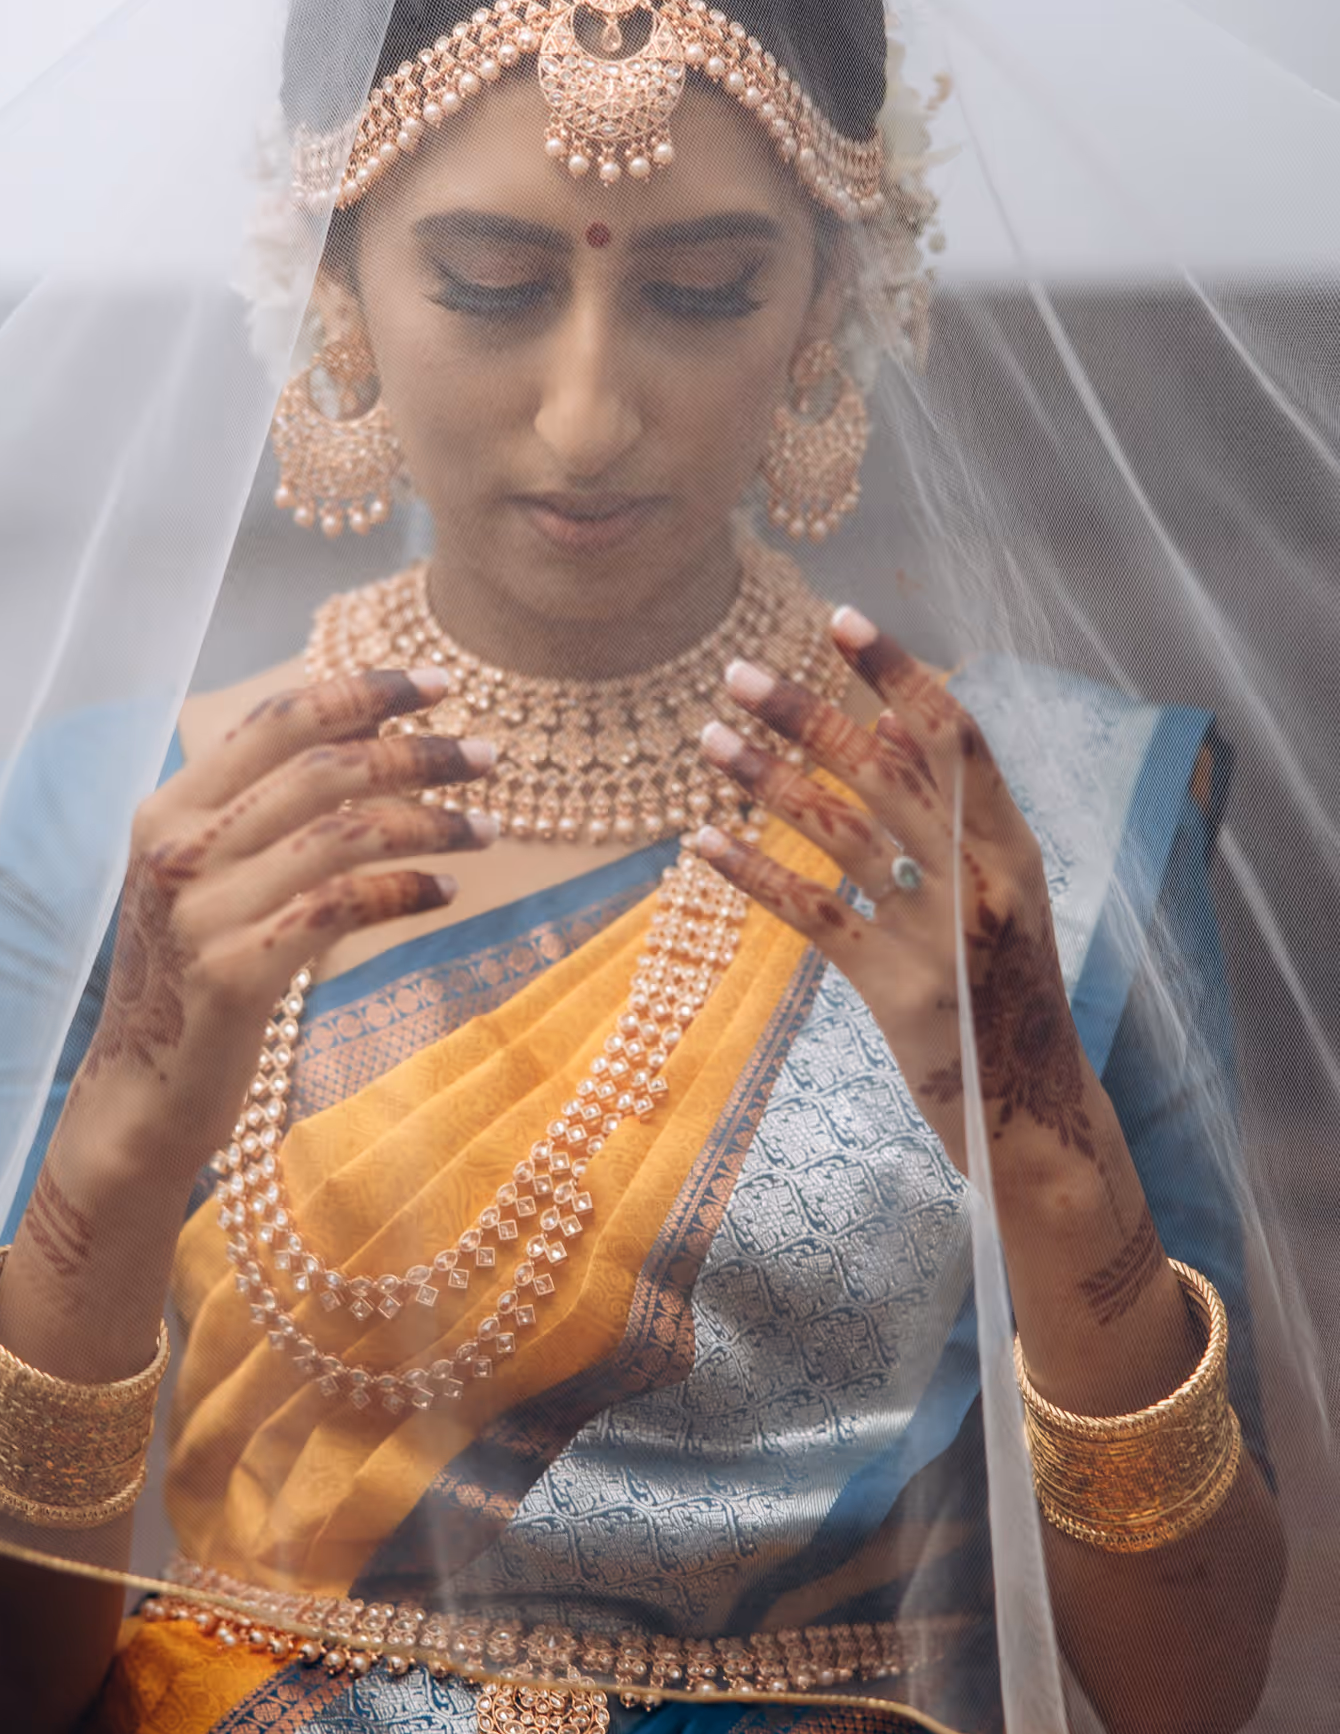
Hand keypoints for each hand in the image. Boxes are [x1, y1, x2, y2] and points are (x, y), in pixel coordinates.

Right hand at [61, 667, 495, 1188]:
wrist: (141, 1095)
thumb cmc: (194, 981)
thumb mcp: (207, 882)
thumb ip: (260, 814)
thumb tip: (372, 741)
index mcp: (169, 809)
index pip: (277, 719)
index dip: (362, 691)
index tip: (438, 681)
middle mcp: (178, 848)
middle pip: (322, 767)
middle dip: (417, 752)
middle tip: (487, 756)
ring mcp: (202, 910)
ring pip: (343, 832)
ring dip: (430, 822)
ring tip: (488, 829)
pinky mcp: (234, 971)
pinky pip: (343, 906)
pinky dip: (406, 889)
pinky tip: (446, 891)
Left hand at [695, 607, 1098, 1181]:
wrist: (1032, 1114)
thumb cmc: (1011, 997)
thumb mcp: (1006, 898)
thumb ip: (956, 822)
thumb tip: (890, 730)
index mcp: (1013, 847)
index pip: (953, 737)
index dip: (897, 672)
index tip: (841, 619)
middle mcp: (981, 881)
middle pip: (885, 773)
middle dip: (810, 714)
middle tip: (740, 671)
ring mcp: (938, 937)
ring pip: (838, 833)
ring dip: (768, 777)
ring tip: (709, 737)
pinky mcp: (894, 990)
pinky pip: (812, 913)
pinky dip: (753, 872)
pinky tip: (702, 840)